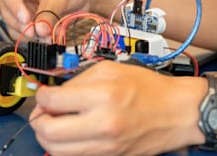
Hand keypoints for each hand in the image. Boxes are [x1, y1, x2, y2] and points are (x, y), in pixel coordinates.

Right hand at [0, 0, 97, 38]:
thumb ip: (48, 13)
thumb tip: (39, 30)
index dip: (15, 8)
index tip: (27, 19)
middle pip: (7, 12)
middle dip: (24, 25)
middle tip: (38, 32)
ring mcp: (18, 7)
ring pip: (13, 26)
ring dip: (31, 34)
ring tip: (48, 34)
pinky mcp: (26, 20)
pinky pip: (23, 34)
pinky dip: (35, 38)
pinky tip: (48, 35)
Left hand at [30, 61, 205, 154]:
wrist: (178, 113)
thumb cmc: (149, 89)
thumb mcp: (111, 70)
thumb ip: (78, 80)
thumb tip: (53, 92)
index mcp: (102, 97)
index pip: (51, 101)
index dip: (41, 96)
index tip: (44, 94)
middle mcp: (102, 125)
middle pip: (47, 131)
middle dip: (38, 120)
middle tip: (44, 111)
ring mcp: (105, 147)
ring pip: (56, 150)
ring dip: (48, 137)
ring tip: (55, 124)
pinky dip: (65, 148)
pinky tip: (71, 135)